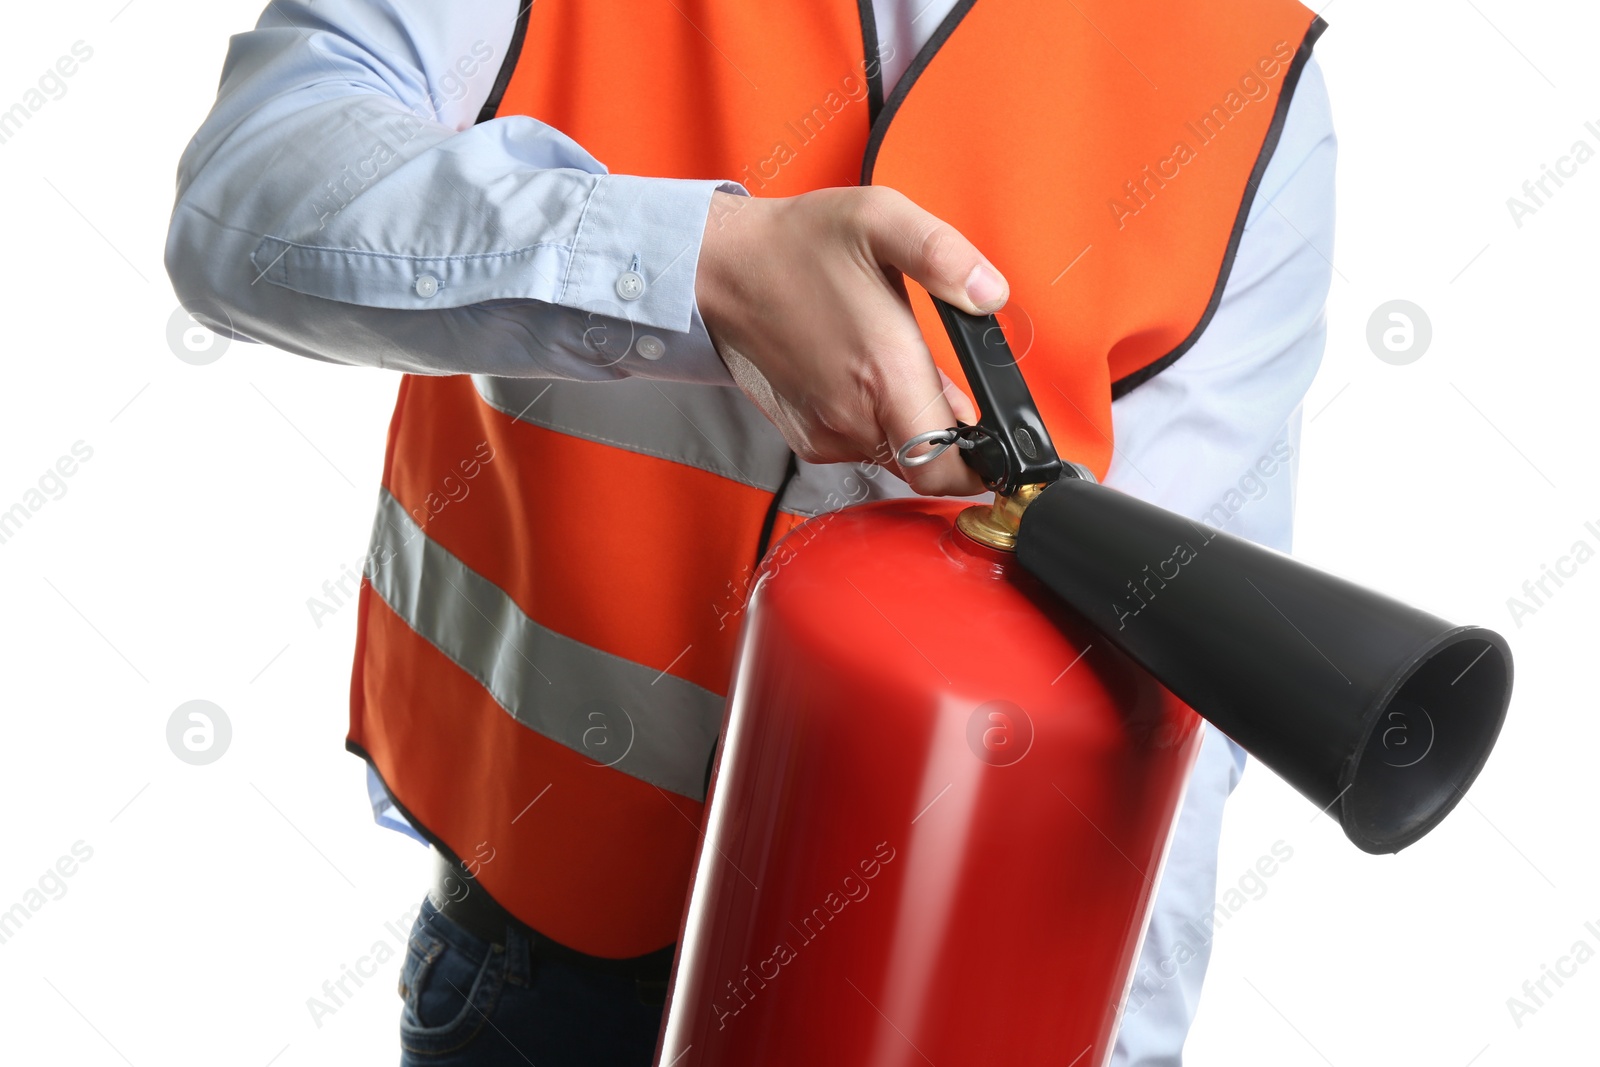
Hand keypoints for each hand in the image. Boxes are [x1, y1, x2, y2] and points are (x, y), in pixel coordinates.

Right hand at [694, 187, 1007, 496]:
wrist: (722, 268)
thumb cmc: (796, 244)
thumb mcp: (881, 219)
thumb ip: (944, 255)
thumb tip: (990, 293)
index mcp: (883, 374)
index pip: (946, 470)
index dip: (980, 468)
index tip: (994, 446)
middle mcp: (853, 416)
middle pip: (926, 467)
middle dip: (951, 440)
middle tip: (949, 388)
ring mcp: (825, 433)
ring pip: (894, 457)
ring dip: (911, 428)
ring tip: (900, 370)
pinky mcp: (806, 436)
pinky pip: (861, 447)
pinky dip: (877, 424)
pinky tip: (867, 379)